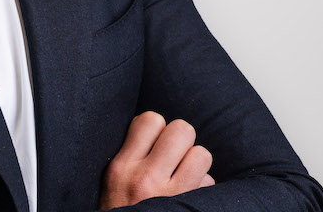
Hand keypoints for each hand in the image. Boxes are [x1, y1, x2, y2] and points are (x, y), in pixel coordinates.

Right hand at [99, 112, 214, 208]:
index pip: (151, 120)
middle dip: (181, 141)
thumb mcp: (113, 179)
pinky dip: (204, 186)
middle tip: (174, 156)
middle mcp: (145, 178)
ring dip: (196, 163)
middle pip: (181, 130)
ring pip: (201, 154)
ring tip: (184, 174)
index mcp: (122, 166)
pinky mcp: (188, 209)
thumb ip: (132, 153)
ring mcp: (170, 196)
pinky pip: (209, 183)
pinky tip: (190, 196)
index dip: (158, 128)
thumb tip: (159, 129)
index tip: (155, 142)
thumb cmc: (119, 210)